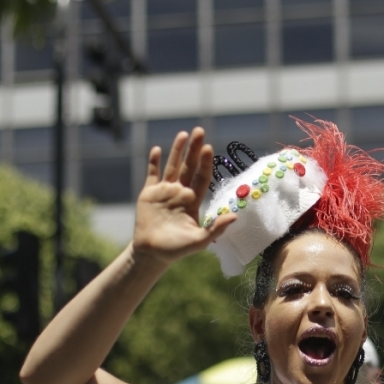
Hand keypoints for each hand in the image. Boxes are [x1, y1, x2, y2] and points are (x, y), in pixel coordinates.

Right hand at [132, 128, 235, 265]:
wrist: (152, 253)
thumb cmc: (177, 249)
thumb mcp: (199, 240)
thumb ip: (216, 228)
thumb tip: (236, 217)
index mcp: (193, 201)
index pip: (202, 177)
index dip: (205, 163)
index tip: (209, 148)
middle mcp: (180, 192)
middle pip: (189, 166)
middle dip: (194, 149)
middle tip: (199, 130)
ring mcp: (164, 191)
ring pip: (172, 166)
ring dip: (177, 150)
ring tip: (183, 134)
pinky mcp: (148, 194)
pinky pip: (152, 174)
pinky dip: (154, 162)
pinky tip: (157, 149)